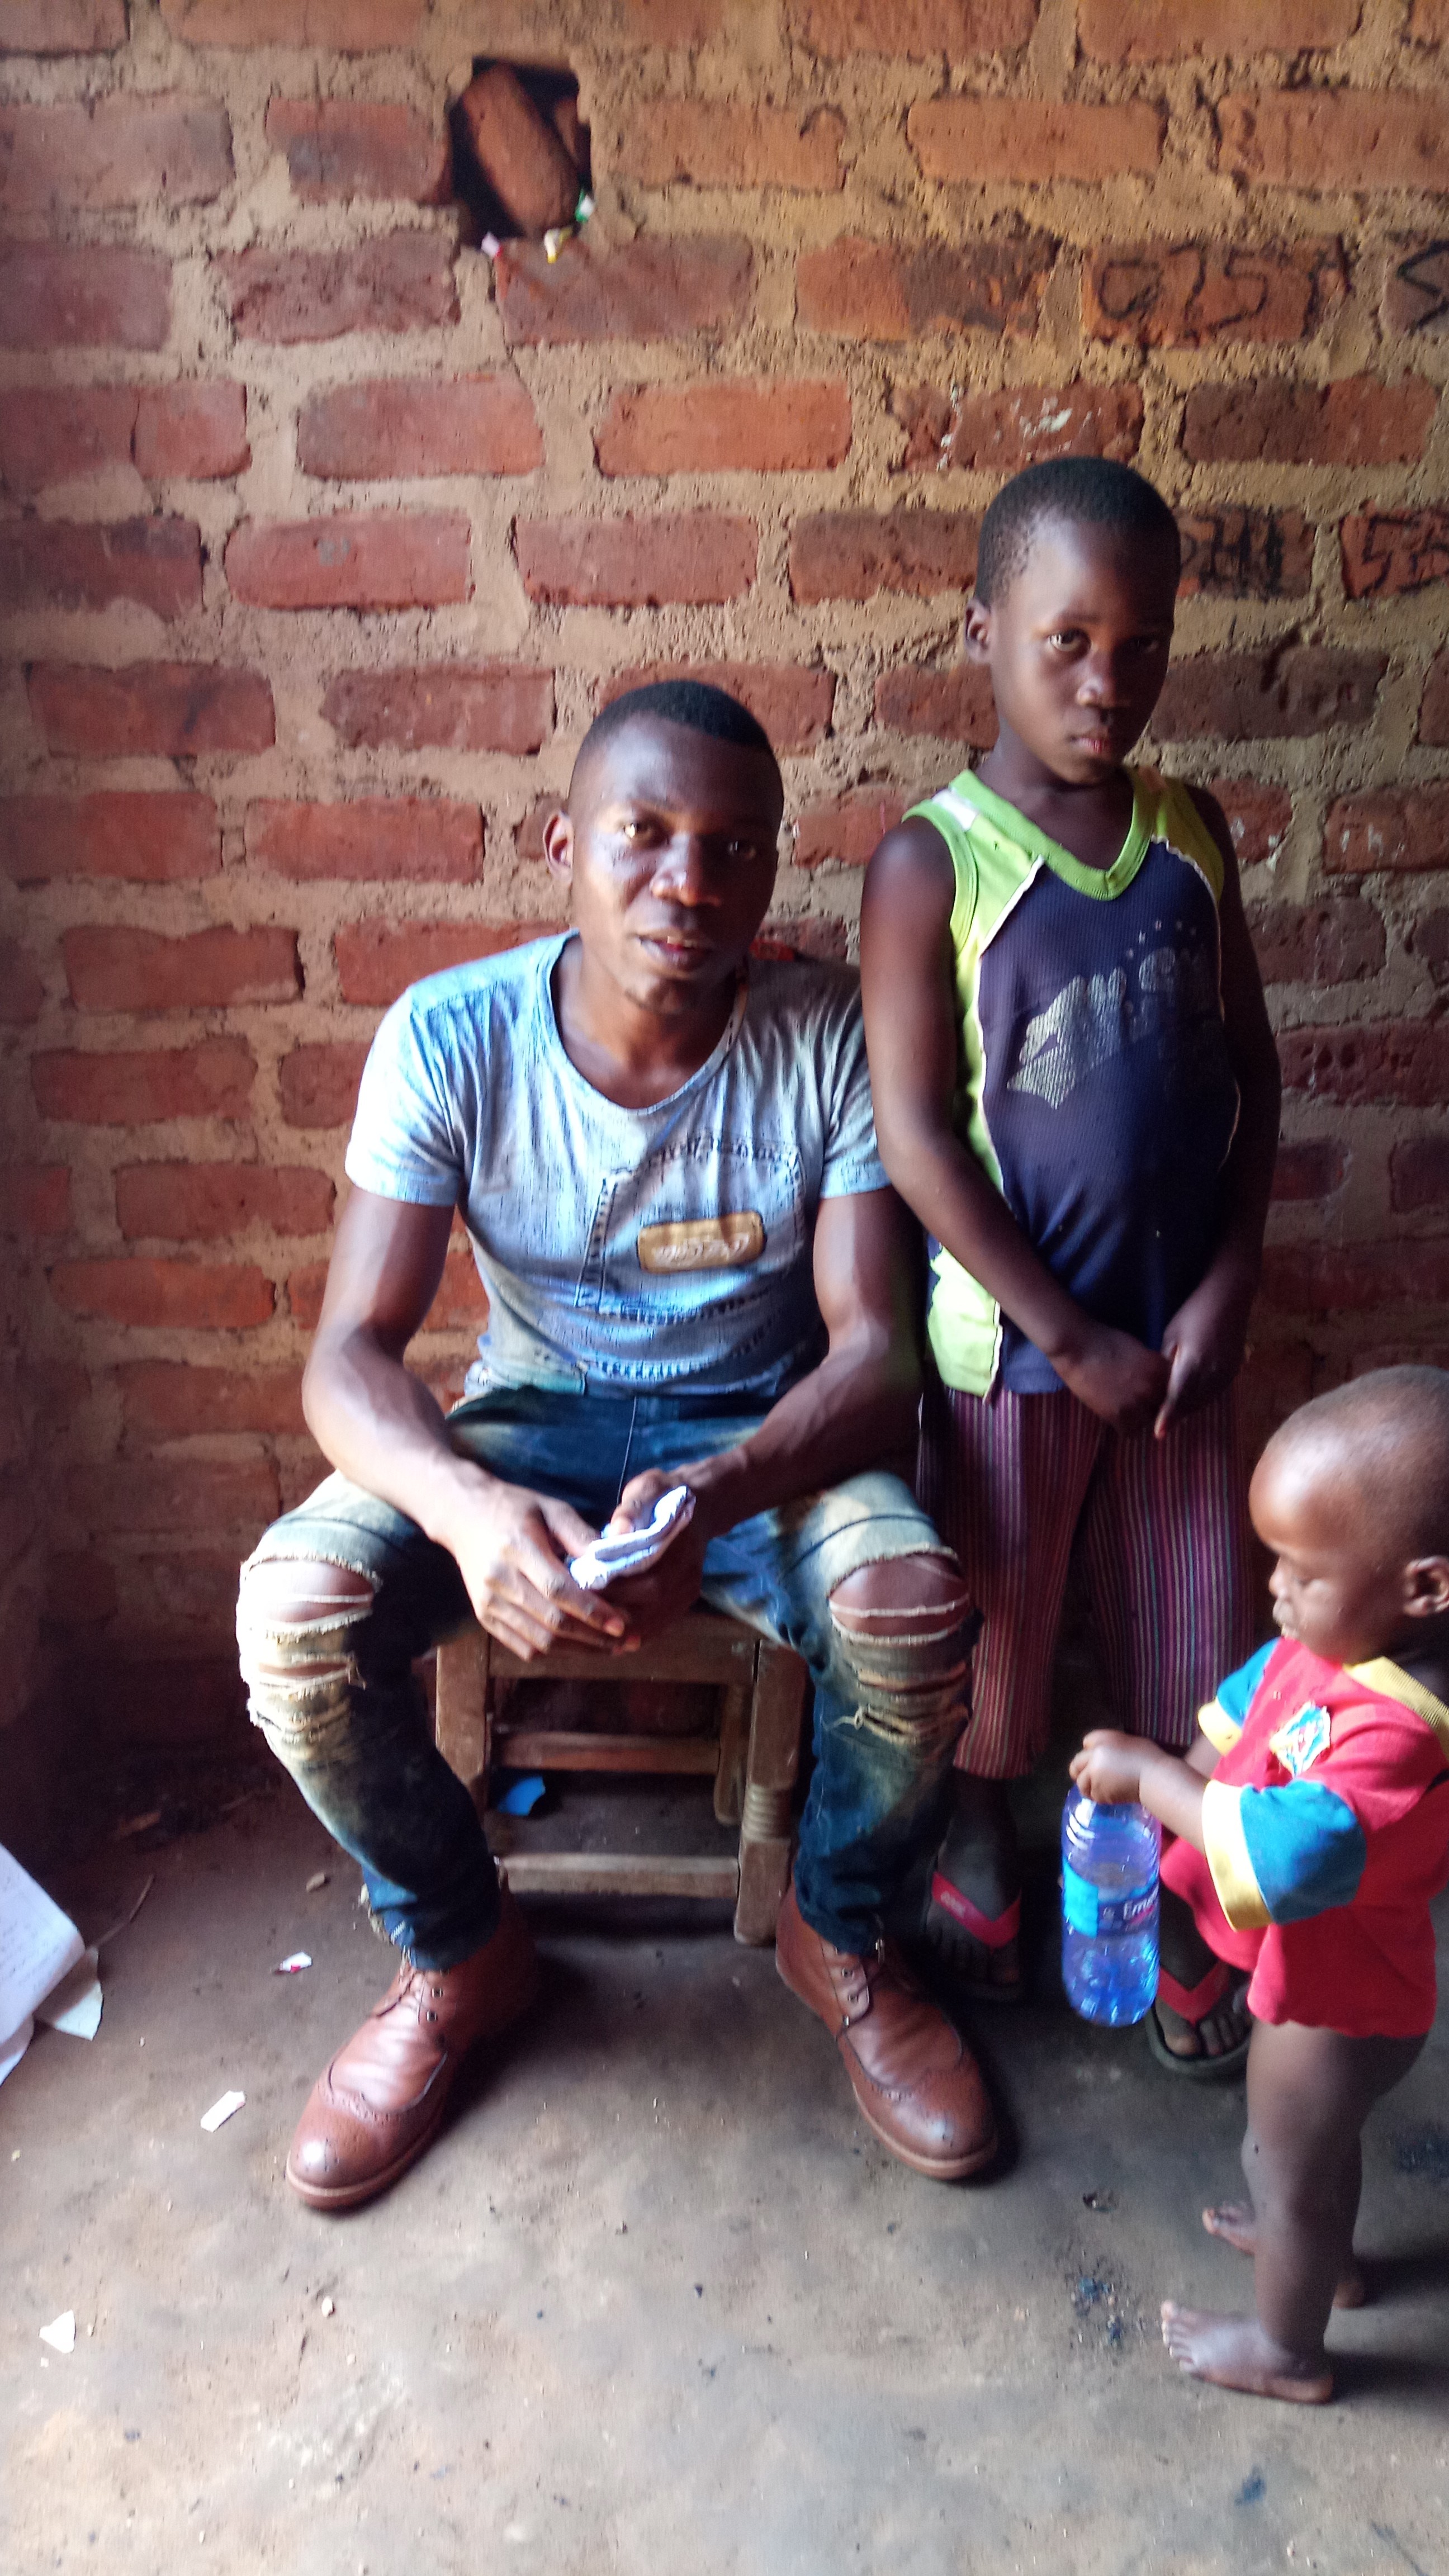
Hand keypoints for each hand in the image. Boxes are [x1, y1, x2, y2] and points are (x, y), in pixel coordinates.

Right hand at [439, 1476, 638, 1662]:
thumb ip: (580, 1535)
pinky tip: (578, 1647)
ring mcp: (488, 1602)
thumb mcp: (550, 1508)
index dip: (592, 1611)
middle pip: (551, 1621)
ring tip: (610, 1648)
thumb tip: (613, 1560)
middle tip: (628, 1640)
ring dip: (578, 1650)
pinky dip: (553, 1652)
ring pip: (538, 1641)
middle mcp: (499, 1580)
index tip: (621, 1623)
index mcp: (517, 1548)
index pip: (558, 1590)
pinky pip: (522, 1646)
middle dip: (593, 1637)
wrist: (461, 1514)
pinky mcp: (483, 1615)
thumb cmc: (513, 1507)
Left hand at [599, 1462, 717, 1642]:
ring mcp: (689, 1590)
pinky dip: (638, 1633)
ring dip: (624, 1631)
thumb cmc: (665, 1495)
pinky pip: (661, 1623)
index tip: (584, 1591)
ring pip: (656, 1621)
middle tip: (580, 1614)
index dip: (616, 1590)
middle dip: (614, 1612)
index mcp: (678, 1548)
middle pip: (650, 1605)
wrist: (700, 1503)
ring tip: (591, 1636)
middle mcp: (688, 1574)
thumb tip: (616, 1530)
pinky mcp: (685, 1599)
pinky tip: (613, 1641)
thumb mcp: (648, 1489)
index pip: (647, 1579)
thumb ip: (632, 1509)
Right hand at [1052, 1321, 1169, 1435]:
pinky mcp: (1117, 1415)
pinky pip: (1130, 1431)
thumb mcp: (1138, 1349)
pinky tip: (1117, 1414)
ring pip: (1147, 1421)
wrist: (1076, 1346)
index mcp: (1160, 1369)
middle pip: (1163, 1407)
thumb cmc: (1104, 1340)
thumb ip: (1152, 1366)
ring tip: (1126, 1406)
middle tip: (1139, 1398)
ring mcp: (1136, 1403)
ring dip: (1140, 1416)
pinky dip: (1125, 1425)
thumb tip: (1158, 1379)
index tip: (1157, 1392)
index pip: (1175, 1390)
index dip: (1165, 1391)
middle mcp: (1152, 1388)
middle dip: (1154, 1403)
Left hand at [1069, 1729, 1149, 1805]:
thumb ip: (1110, 1746)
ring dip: (1088, 1786)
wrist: (1155, 1778)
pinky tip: (1111, 1794)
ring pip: (1081, 1783)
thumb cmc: (1148, 1758)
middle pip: (1076, 1764)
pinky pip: (1093, 1795)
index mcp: (1102, 1739)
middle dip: (1079, 1771)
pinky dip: (1099, 1796)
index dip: (1089, 1752)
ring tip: (1101, 1788)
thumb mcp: (1128, 1742)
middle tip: (1087, 1778)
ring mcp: (1094, 1775)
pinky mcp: (1098, 1792)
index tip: (1094, 1759)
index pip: (1086, 1743)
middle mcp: (1093, 1756)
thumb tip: (1103, 1754)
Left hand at [1155, 1255, 1255, 1438]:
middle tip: (1158, 1425)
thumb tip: (1159, 1385)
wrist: (1230, 1297)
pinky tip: (1190, 1400)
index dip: (1168, 1417)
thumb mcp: (1172, 1335)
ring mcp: (1227, 1372)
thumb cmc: (1194, 1311)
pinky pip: (1215, 1392)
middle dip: (1176, 1415)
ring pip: (1205, 1400)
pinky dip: (1202, 1398)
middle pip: (1192, 1403)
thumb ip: (1167, 1363)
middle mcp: (1214, 1372)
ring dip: (1189, 1408)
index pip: (1178, 1398)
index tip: (1158, 1434)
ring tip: (1172, 1417)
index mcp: (1195, 1363)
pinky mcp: (1233, 1370)